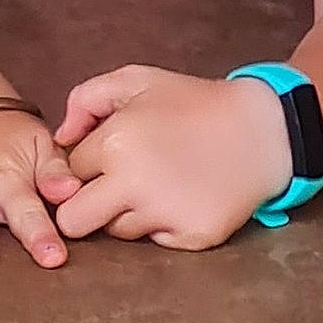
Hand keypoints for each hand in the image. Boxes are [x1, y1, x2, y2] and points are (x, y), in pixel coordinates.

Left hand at [52, 66, 291, 250]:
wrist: (262, 130)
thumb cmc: (193, 102)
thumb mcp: (136, 80)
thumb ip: (85, 100)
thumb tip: (60, 138)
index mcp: (115, 143)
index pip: (67, 173)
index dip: (84, 166)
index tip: (105, 159)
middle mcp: (134, 184)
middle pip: (73, 221)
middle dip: (83, 207)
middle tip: (108, 189)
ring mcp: (164, 214)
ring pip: (116, 232)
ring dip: (127, 213)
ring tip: (158, 183)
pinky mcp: (191, 237)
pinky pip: (155, 242)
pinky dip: (162, 224)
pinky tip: (182, 196)